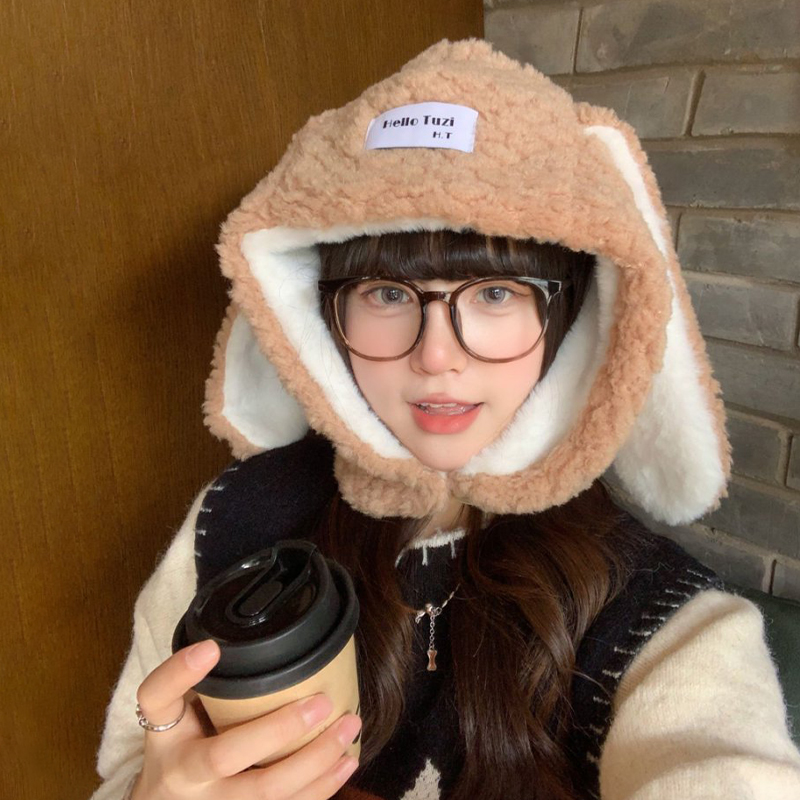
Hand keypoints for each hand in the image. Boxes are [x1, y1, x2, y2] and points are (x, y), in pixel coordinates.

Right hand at [131, 640, 360, 799]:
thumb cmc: (178, 752)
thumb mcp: (173, 715)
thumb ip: (198, 681)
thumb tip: (241, 640)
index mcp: (165, 735)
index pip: (158, 698)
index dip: (179, 673)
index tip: (211, 648)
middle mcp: (184, 776)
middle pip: (225, 756)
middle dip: (276, 730)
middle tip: (321, 702)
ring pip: (266, 792)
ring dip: (314, 760)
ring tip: (349, 725)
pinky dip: (321, 787)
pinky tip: (346, 761)